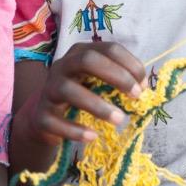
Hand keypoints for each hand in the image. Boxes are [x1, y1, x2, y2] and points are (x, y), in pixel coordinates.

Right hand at [27, 41, 145, 143]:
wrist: (47, 120)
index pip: (109, 49)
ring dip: (97, 105)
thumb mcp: (99, 83)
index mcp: (80, 53)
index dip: (130, 64)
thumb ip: (120, 80)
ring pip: (68, 90)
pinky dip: (75, 130)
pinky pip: (55, 121)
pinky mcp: (41, 116)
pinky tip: (92, 136)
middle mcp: (62, 66)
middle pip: (86, 60)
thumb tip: (144, 87)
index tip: (144, 85)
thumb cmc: (81, 95)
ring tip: (119, 119)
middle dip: (116, 76)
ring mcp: (48, 90)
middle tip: (136, 96)